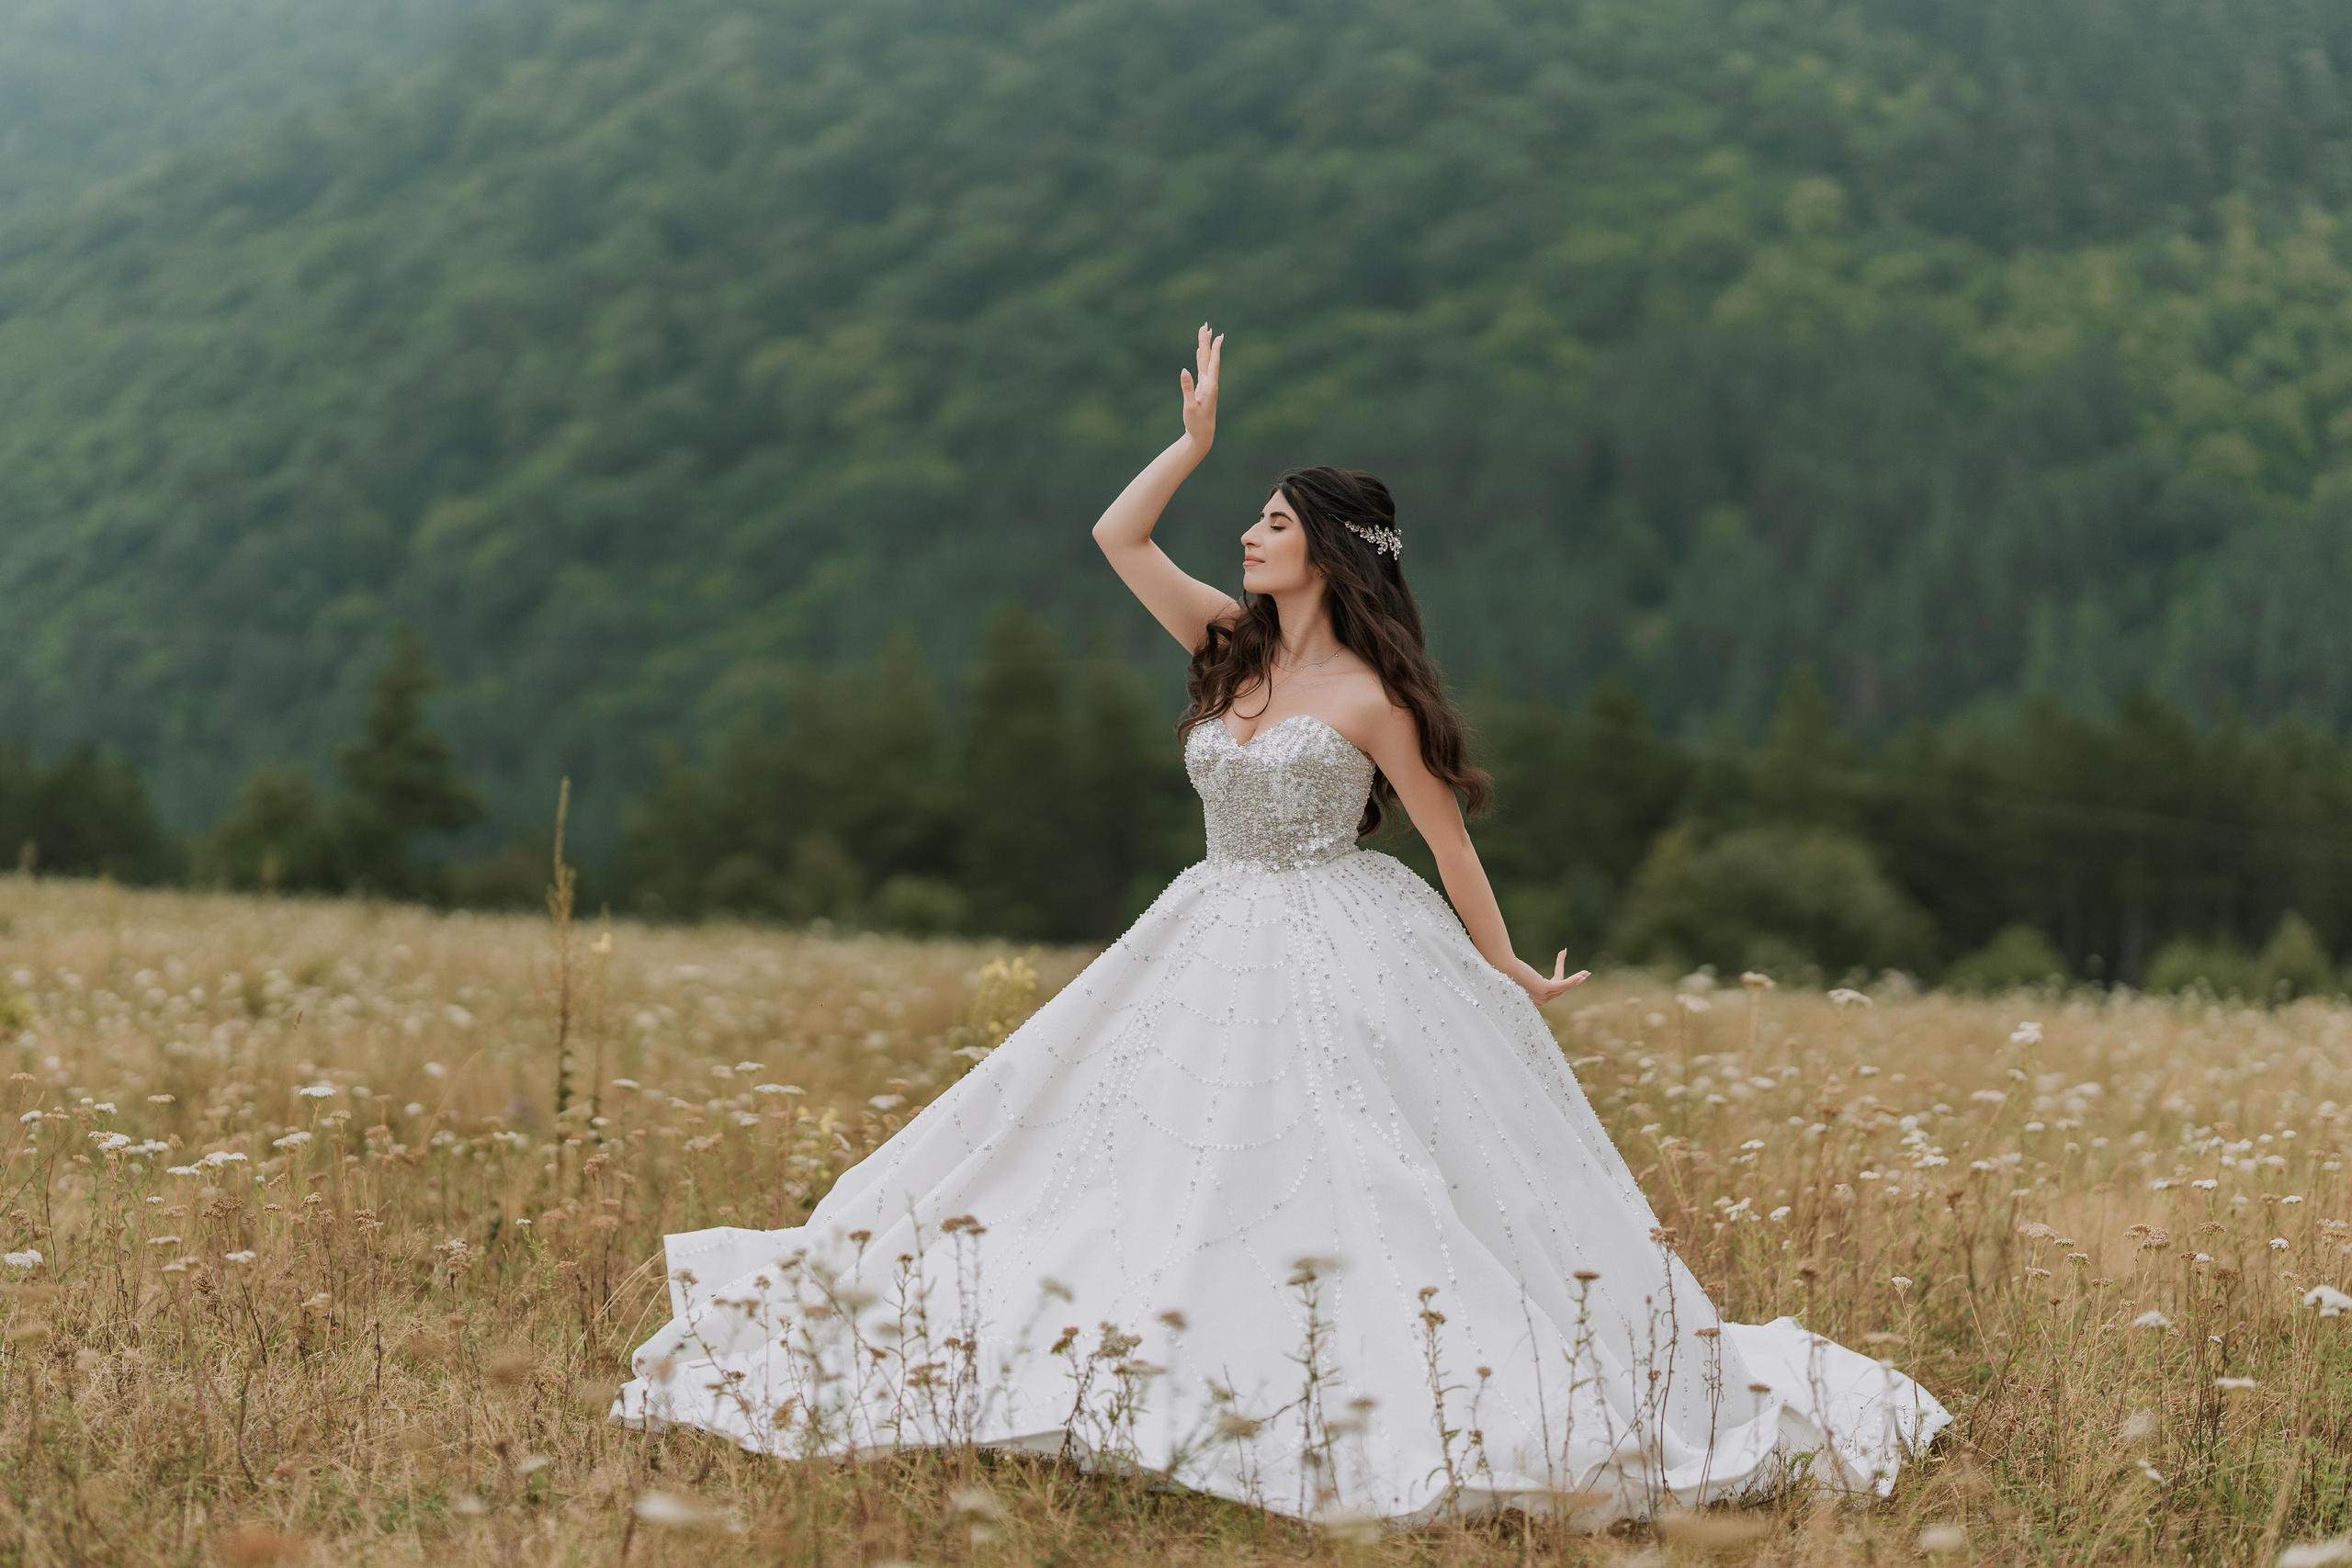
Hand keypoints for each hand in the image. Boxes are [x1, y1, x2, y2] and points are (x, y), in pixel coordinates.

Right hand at [1179, 323, 1222, 449]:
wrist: (1202, 436)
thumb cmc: (1196, 424)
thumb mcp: (1189, 407)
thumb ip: (1186, 388)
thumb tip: (1183, 370)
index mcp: (1209, 386)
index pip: (1212, 362)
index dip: (1214, 348)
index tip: (1216, 334)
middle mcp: (1210, 384)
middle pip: (1208, 358)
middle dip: (1207, 342)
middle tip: (1206, 325)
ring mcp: (1206, 386)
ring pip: (1205, 362)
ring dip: (1205, 348)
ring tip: (1206, 334)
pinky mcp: (1201, 389)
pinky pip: (1201, 369)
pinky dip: (1200, 359)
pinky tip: (1199, 353)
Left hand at [1516, 950, 1591, 1006]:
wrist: (1505, 966)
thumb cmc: (1513, 971)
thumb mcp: (1527, 978)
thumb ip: (1535, 981)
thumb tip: (1538, 977)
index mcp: (1537, 1001)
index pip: (1555, 991)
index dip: (1565, 980)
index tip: (1572, 972)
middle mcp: (1540, 1002)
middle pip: (1561, 989)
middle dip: (1574, 981)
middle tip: (1585, 974)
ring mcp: (1543, 996)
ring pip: (1563, 987)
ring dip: (1576, 979)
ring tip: (1586, 973)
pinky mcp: (1545, 988)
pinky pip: (1562, 984)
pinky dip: (1572, 979)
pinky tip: (1581, 975)